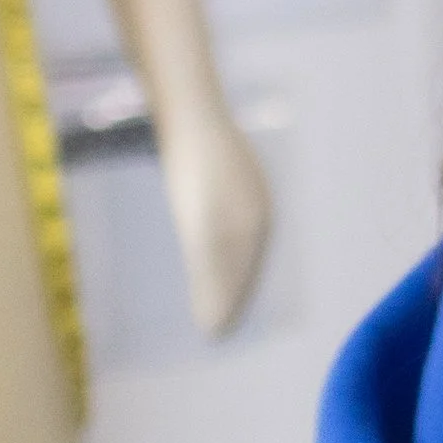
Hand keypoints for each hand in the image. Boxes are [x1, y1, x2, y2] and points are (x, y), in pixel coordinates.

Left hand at [161, 110, 271, 333]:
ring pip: (227, 237)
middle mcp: (256, 204)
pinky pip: (212, 213)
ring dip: (212, 265)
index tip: (214, 338)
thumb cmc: (196, 171)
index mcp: (259, 222)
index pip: (247, 279)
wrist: (186, 103)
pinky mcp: (215, 166)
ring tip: (190, 289)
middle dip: (225, 290)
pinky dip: (200, 237)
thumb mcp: (203, 232)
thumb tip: (216, 328)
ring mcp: (238, 182)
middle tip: (200, 320)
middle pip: (241, 260)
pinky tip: (183, 239)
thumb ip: (210, 279)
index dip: (230, 308)